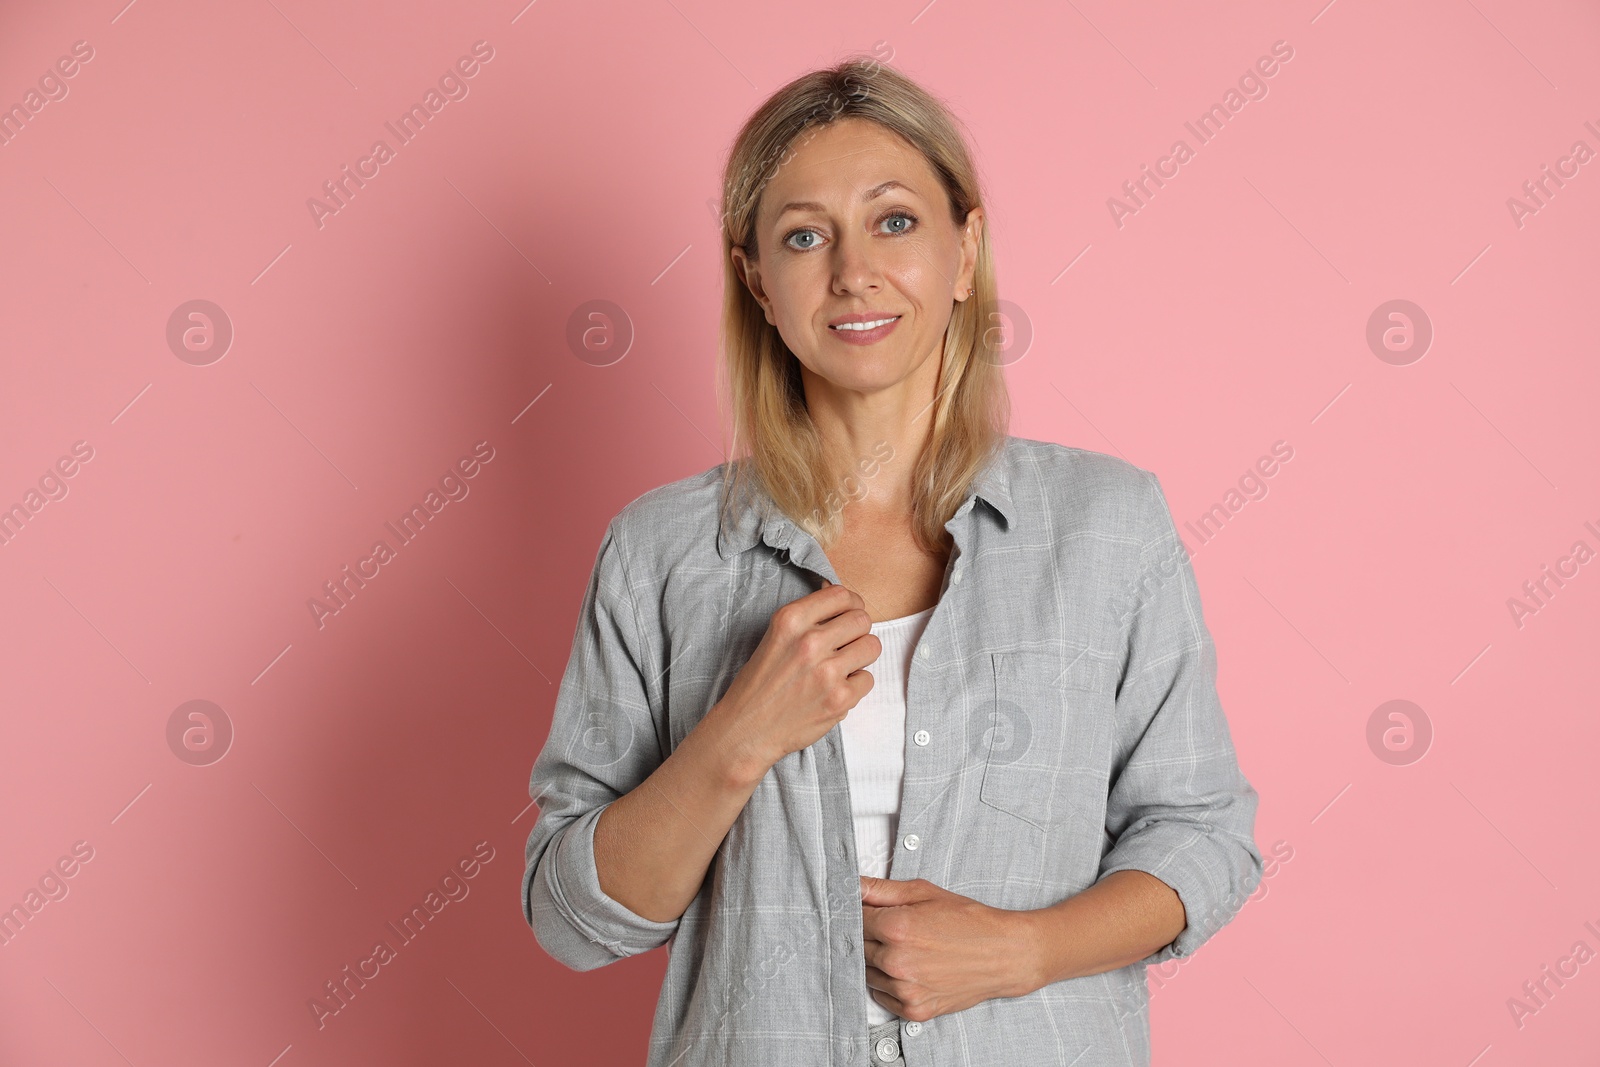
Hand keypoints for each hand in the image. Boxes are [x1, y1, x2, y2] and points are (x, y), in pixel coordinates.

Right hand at [709, 579, 879, 782]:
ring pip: (872, 646)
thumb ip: (808, 618)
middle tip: (844, 645)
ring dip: (860, 656)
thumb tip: (845, 602)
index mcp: (790, 620)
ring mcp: (827, 671)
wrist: (747, 728)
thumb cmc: (761, 683)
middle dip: (857, 631)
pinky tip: (835, 690)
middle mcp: (809, 642)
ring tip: (842, 666)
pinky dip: (856, 685)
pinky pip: (868, 679)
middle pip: (862, 619)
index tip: (848, 613)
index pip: (840, 595)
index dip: (851, 603)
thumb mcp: (775, 636)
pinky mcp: (840, 699)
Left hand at [859, 875, 1038, 1021]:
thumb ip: (882, 890)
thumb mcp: (925, 893)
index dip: (860, 913)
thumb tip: (852, 885)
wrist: (1003, 954)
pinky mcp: (915, 1010)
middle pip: (858, 947)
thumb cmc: (968, 920)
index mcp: (896, 928)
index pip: (854, 919)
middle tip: (893, 930)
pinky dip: (889, 985)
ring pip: (868, 974)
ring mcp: (905, 989)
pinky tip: (909, 970)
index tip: (867, 912)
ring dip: (878, 962)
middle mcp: (897, 961)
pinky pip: (882, 997)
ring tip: (907, 950)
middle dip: (870, 937)